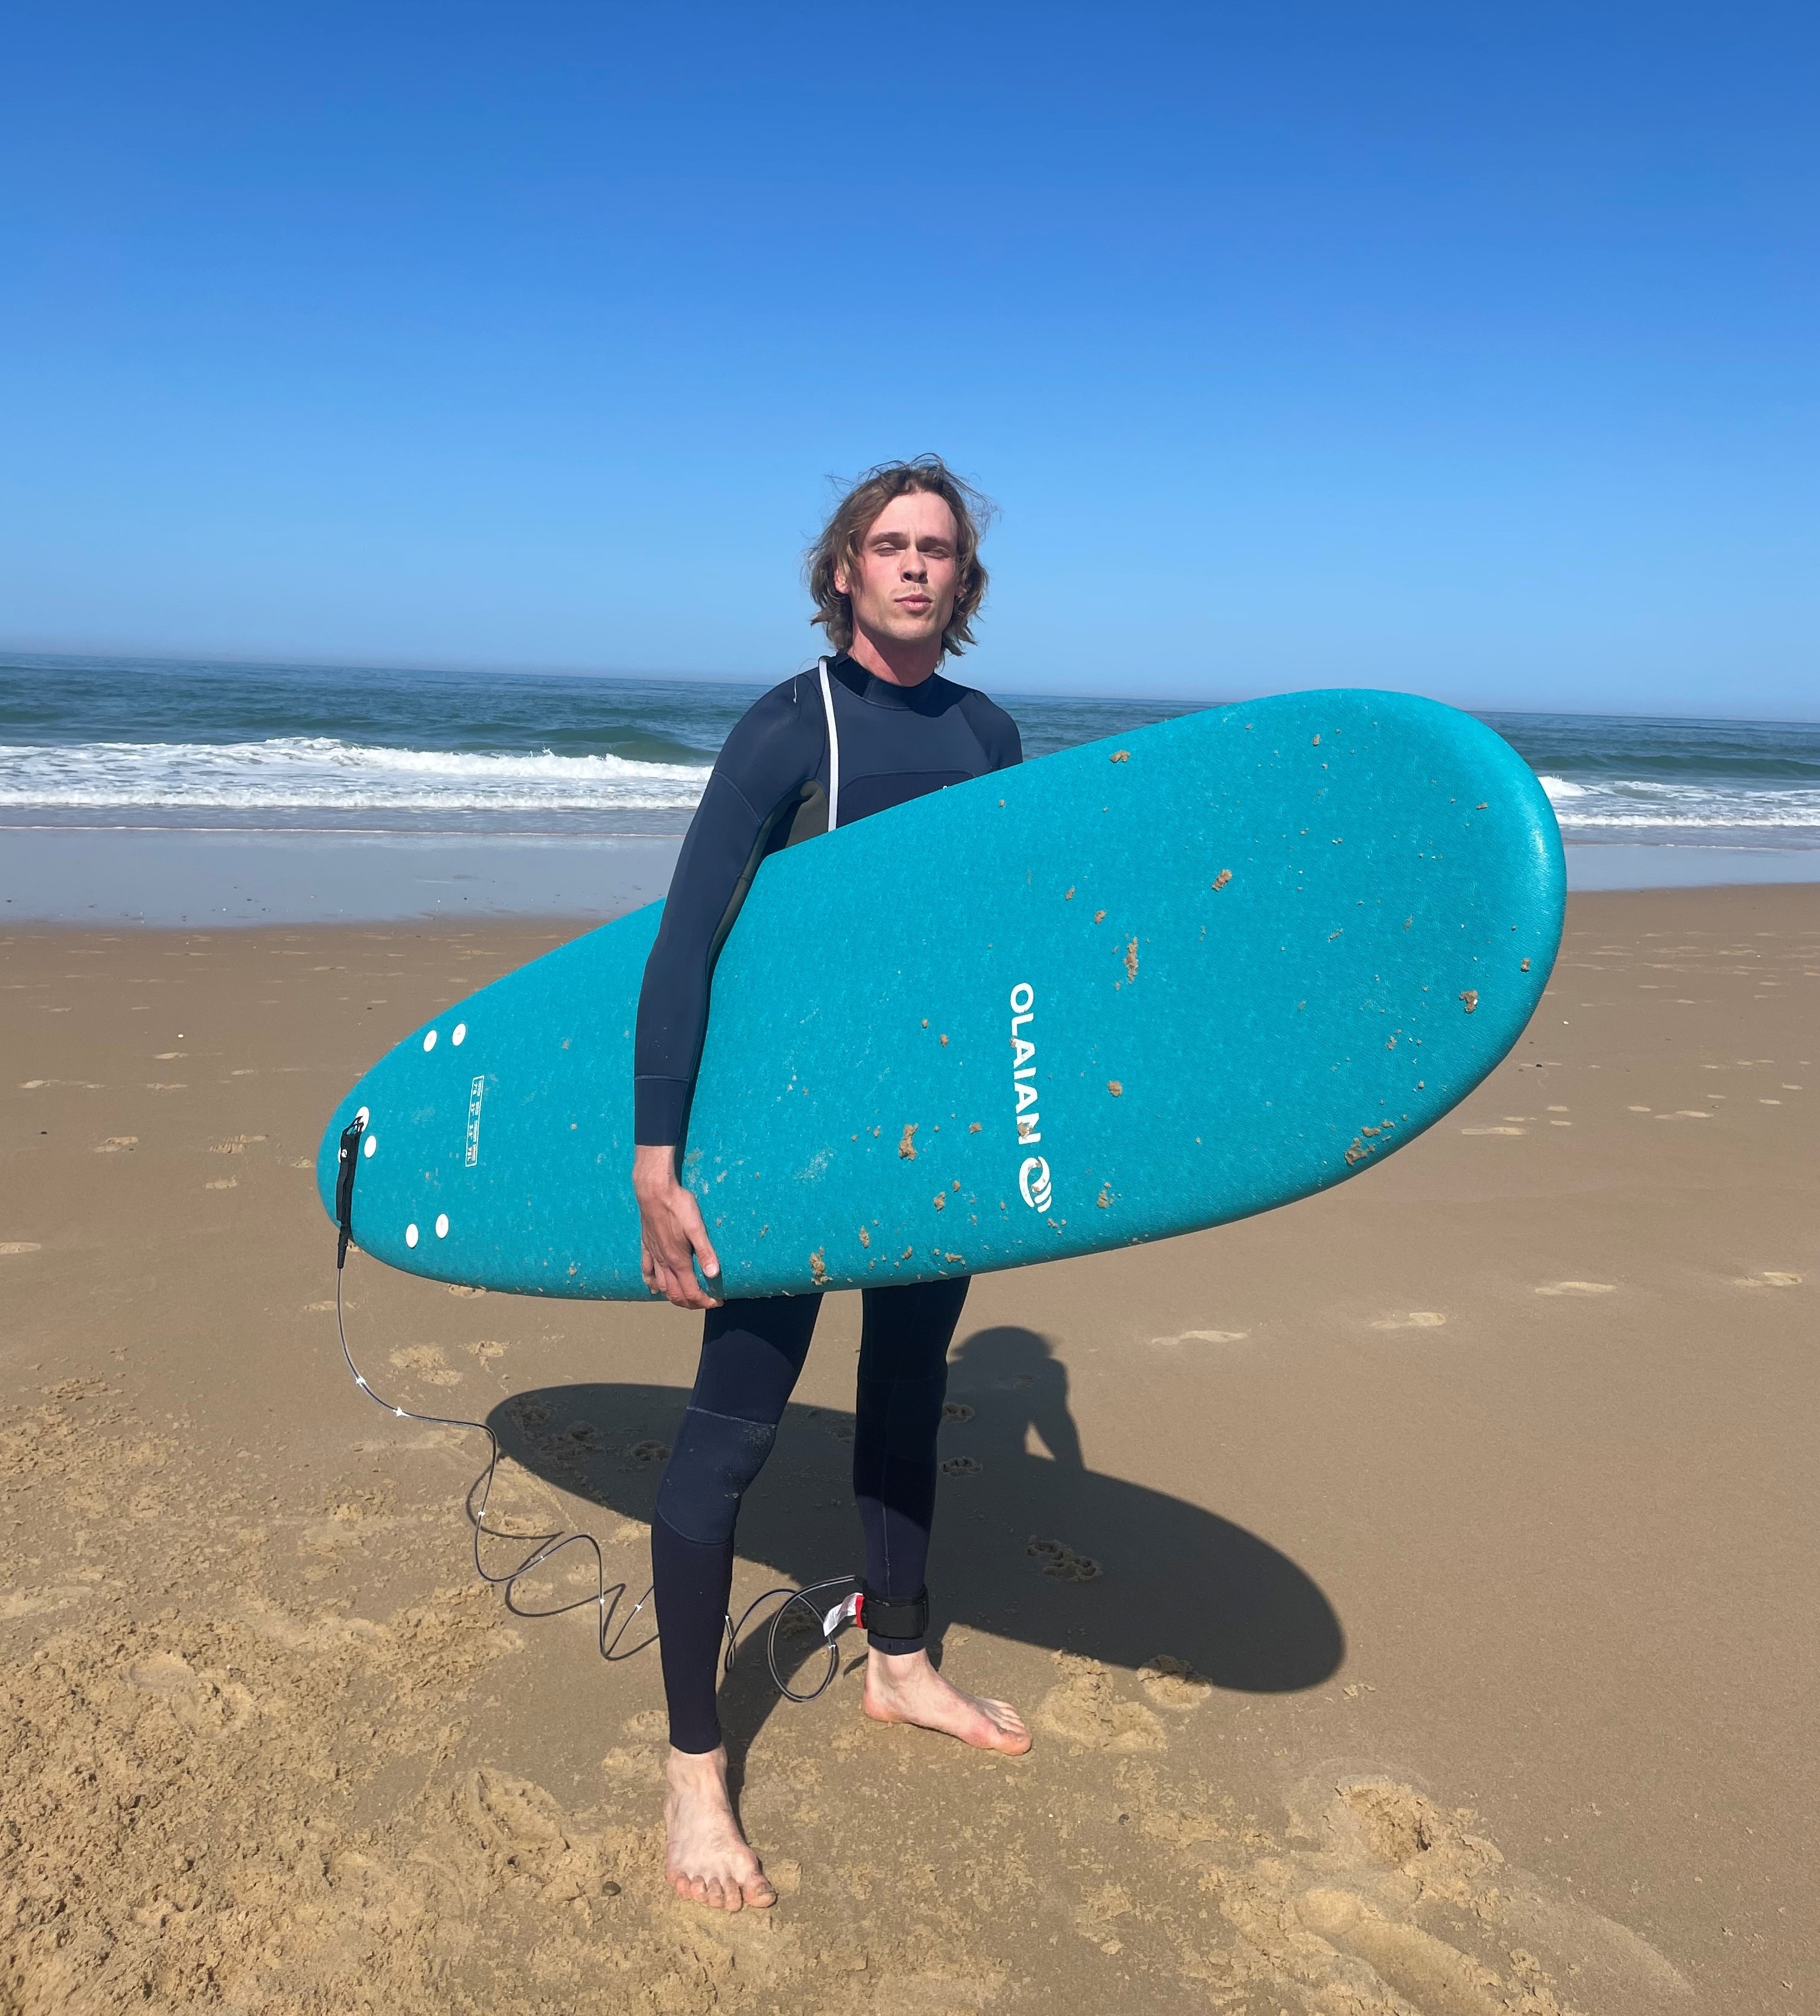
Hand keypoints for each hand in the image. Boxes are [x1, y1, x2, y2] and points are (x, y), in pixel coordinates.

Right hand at [633, 1144, 721, 1308]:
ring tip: (686, 1298)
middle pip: (675, 1294)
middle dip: (691, 1303)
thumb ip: (705, 1251)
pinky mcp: (646, 1246)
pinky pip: (646, 1271)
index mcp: (678, 1261)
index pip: (691, 1292)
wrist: (653, 1191)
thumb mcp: (697, 1227)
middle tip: (705, 1302)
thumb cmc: (678, 1206)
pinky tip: (654, 1288)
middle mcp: (664, 1262)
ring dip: (673, 1296)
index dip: (705, 1301)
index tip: (717, 1302)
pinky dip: (651, 1283)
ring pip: (660, 1286)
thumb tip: (714, 1274)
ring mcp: (653, 1255)